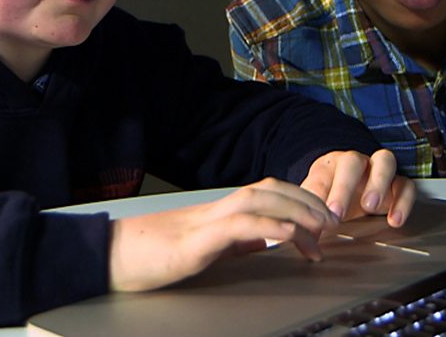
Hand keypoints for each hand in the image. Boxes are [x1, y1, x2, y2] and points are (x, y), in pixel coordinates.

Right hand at [108, 177, 338, 291]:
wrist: (112, 256)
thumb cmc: (152, 255)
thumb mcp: (204, 249)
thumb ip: (234, 241)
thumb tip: (262, 240)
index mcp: (219, 211)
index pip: (268, 192)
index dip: (300, 201)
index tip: (324, 222)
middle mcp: (217, 208)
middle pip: (271, 188)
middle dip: (307, 200)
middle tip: (333, 221)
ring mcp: (207, 220)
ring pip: (260, 199)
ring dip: (296, 209)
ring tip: (321, 227)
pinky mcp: (197, 240)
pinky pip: (240, 225)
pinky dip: (269, 225)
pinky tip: (289, 235)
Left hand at [300, 148, 414, 225]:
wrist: (349, 189)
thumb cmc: (330, 196)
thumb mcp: (314, 206)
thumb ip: (304, 220)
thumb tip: (292, 240)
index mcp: (329, 167)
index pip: (325, 174)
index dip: (324, 193)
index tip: (323, 215)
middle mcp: (355, 163)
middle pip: (352, 162)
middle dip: (345, 186)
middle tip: (339, 213)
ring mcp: (378, 170)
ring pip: (384, 161)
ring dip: (378, 183)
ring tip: (371, 207)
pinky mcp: (398, 183)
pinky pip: (406, 185)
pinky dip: (403, 201)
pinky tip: (395, 220)